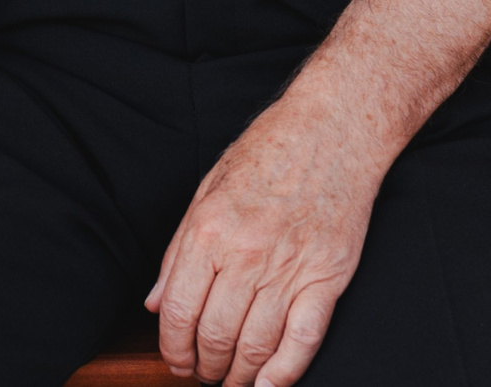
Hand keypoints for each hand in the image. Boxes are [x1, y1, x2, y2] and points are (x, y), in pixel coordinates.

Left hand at [146, 96, 380, 385]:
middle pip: (215, 335)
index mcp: (209, 231)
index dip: (172, 349)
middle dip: (203, 366)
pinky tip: (269, 384)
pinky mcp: (326, 278)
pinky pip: (303, 340)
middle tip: (202, 373)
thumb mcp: (207, 190)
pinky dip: (284, 372)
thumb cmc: (268, 152)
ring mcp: (290, 269)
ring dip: (238, 375)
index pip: (179, 312)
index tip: (175, 360)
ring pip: (256, 346)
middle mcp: (246, 254)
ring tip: (231, 380)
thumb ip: (178, 252)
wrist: (333, 130)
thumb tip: (157, 304)